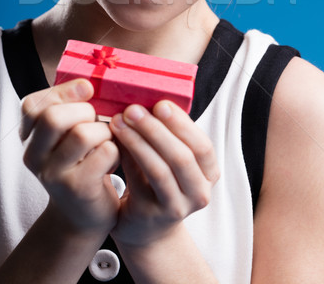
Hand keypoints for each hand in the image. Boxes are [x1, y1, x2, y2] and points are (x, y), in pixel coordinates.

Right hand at [21, 79, 119, 235]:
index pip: (33, 105)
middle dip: (85, 111)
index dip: (63, 91)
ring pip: (82, 134)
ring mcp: (53, 175)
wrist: (84, 216)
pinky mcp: (78, 188)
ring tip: (107, 142)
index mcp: (29, 138)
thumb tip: (89, 83)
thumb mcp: (69, 135)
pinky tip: (112, 160)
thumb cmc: (82, 164)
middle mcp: (34, 157)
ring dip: (104, 132)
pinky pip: (105, 153)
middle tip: (96, 123)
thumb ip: (72, 109)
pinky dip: (116, 150)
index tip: (87, 90)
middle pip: (54, 117)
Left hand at [109, 101, 219, 246]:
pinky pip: (139, 182)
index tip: (160, 103)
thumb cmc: (158, 182)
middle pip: (182, 157)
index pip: (203, 145)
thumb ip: (168, 134)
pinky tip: (115, 140)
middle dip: (156, 129)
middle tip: (134, 109)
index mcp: (209, 173)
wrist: (146, 226)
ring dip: (138, 141)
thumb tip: (148, 98)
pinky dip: (127, 157)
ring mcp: (177, 208)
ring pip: (160, 170)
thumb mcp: (172, 158)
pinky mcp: (152, 215)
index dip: (182, 124)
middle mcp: (199, 193)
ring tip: (119, 121)